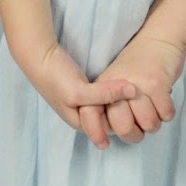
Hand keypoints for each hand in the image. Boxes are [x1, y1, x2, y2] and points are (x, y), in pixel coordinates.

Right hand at [24, 41, 138, 149]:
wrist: (40, 56)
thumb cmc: (55, 78)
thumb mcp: (78, 91)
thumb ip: (105, 94)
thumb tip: (133, 91)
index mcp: (81, 122)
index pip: (111, 129)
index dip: (127, 120)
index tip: (141, 106)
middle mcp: (85, 115)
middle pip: (112, 118)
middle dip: (127, 112)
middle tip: (145, 99)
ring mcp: (86, 101)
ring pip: (111, 105)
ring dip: (123, 99)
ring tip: (140, 90)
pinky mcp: (87, 88)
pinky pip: (107, 94)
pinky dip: (117, 90)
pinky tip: (128, 82)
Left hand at [80, 30, 185, 146]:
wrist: (159, 37)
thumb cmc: (138, 63)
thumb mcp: (115, 79)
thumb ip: (108, 103)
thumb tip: (107, 132)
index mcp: (103, 85)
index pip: (91, 114)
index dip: (96, 133)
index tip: (104, 145)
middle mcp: (116, 86)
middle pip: (123, 127)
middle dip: (135, 134)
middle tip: (142, 127)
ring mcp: (137, 85)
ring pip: (148, 124)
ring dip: (154, 123)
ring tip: (155, 110)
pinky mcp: (156, 83)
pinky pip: (165, 114)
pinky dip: (167, 112)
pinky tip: (164, 101)